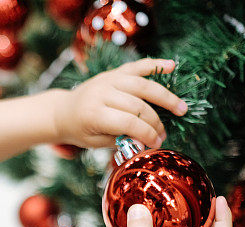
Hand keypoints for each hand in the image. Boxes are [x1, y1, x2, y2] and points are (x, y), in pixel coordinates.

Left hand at [51, 58, 186, 148]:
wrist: (62, 111)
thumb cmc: (80, 130)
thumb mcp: (94, 142)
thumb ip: (119, 140)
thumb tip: (145, 142)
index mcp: (93, 113)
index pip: (128, 122)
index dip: (146, 134)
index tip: (157, 144)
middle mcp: (101, 92)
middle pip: (137, 105)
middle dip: (155, 122)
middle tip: (164, 134)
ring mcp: (108, 79)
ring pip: (142, 85)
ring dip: (164, 97)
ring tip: (181, 108)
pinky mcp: (114, 72)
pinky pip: (137, 66)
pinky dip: (155, 65)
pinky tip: (172, 66)